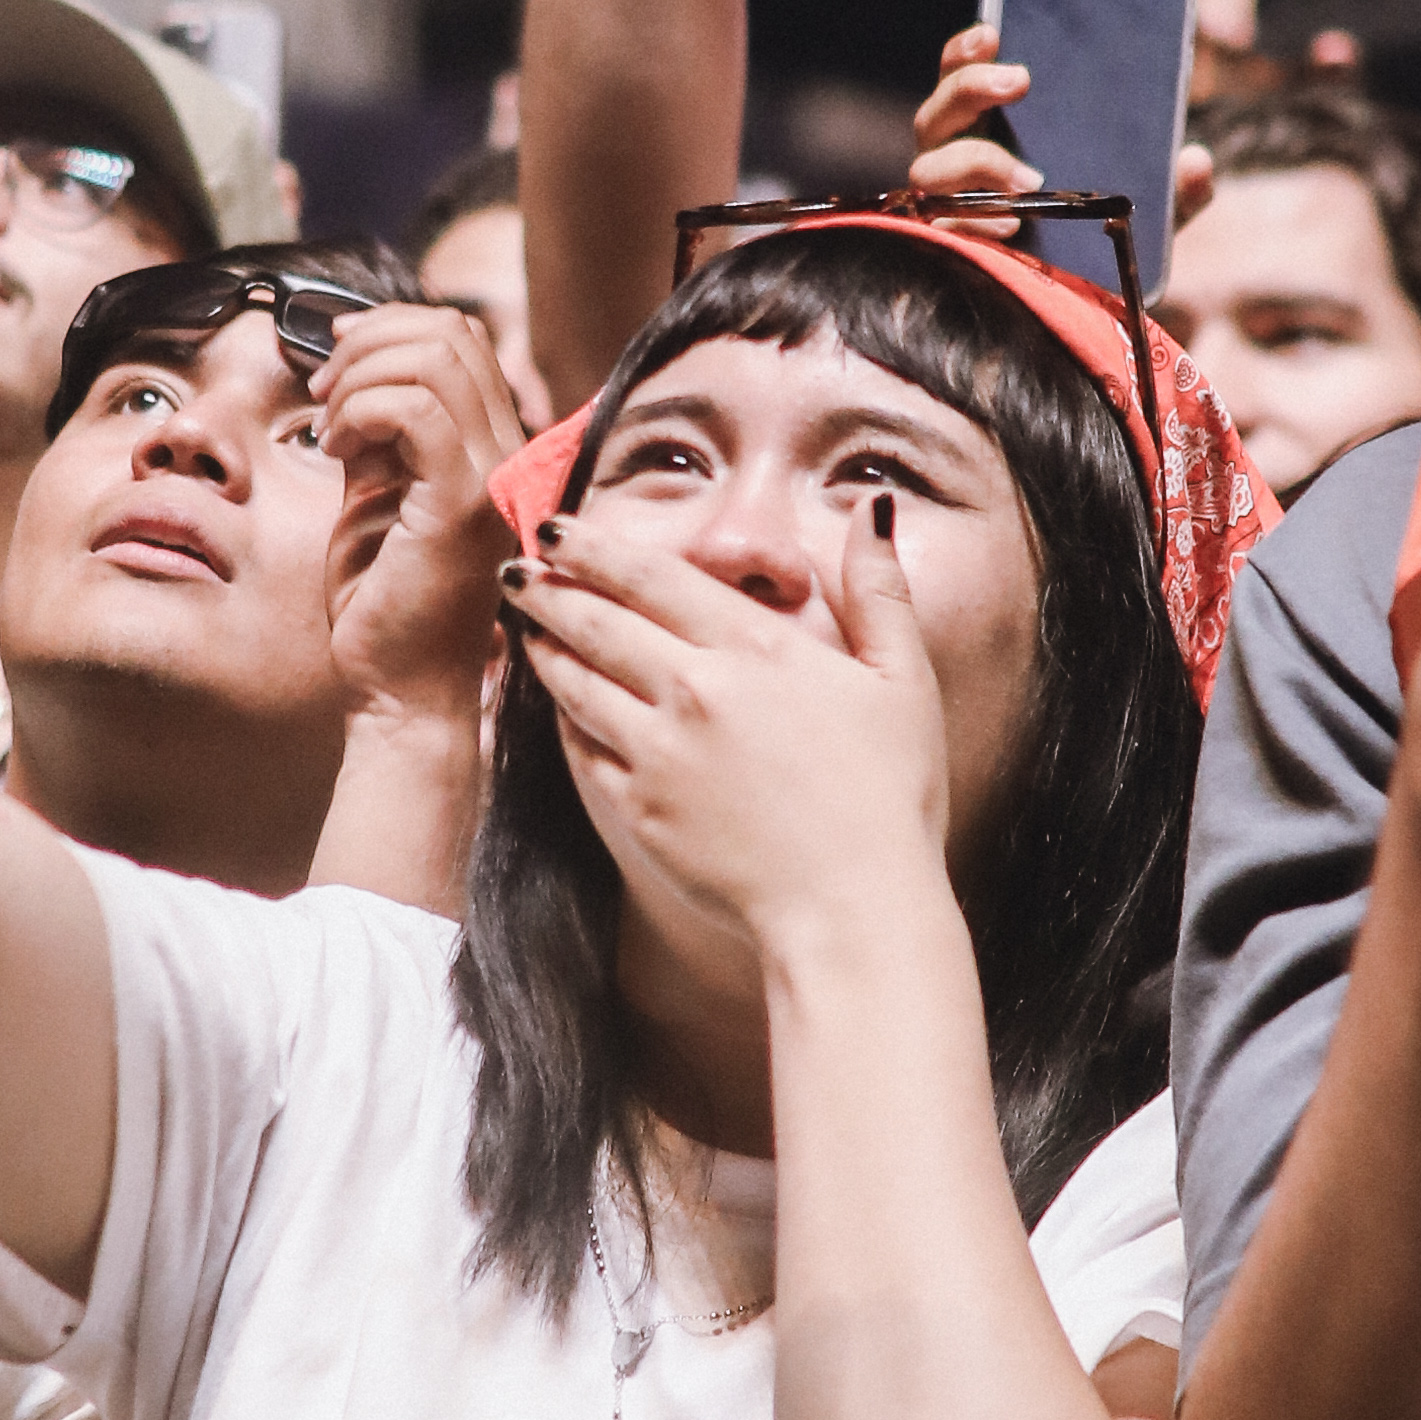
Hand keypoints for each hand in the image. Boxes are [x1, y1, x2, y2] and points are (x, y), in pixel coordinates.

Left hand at [324, 298, 529, 716]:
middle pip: (452, 334)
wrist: (400, 693)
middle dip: (369, 341)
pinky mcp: (464, 506)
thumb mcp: (376, 497)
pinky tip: (336, 448)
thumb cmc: (385, 607)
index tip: (334, 364)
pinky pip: (416, 413)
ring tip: (328, 425)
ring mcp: (493, 479)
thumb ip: (379, 436)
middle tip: (323, 389)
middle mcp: (508, 456)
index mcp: (493, 449)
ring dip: (360, 377)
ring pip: (435, 361)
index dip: (390, 329)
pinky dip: (363, 410)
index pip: (462, 339)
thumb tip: (353, 374)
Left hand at [506, 488, 950, 957]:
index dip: (594, 548)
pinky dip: (562, 721)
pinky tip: (557, 708)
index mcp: (755, 648)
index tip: (556, 528)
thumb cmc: (890, 797)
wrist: (852, 909)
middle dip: (549, 590)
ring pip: (576, 683)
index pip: (651, 577)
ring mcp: (657, 751)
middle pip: (596, 622)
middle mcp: (693, 689)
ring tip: (523, 628)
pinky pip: (582, 751)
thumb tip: (873, 510)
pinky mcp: (637, 809)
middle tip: (517, 572)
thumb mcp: (903, 679)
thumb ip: (879, 590)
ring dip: (543, 649)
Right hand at [909, 13, 1216, 232]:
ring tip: (1027, 179)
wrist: (1095, 299)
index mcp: (990, 126)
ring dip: (973, 163)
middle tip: (1020, 81)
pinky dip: (973, 223)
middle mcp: (955, 157)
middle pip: (936, 113)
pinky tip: (1010, 227)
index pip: (960, 74)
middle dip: (971, 88)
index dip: (966, 52)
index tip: (993, 32)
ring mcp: (947, 202)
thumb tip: (1197, 163)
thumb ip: (1176, 186)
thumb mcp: (1148, 204)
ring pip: (930, 170)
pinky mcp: (952, 244)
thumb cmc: (1107, 231)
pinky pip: (945, 228)